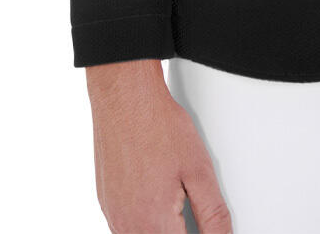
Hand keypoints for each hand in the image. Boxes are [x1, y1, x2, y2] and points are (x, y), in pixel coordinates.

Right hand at [85, 59, 231, 232]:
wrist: (125, 99)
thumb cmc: (158, 126)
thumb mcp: (199, 170)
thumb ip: (213, 214)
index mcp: (154, 224)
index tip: (205, 226)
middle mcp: (128, 227)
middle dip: (179, 229)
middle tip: (188, 206)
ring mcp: (114, 216)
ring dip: (162, 228)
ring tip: (175, 202)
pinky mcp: (106, 203)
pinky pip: (125, 228)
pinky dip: (144, 223)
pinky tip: (157, 201)